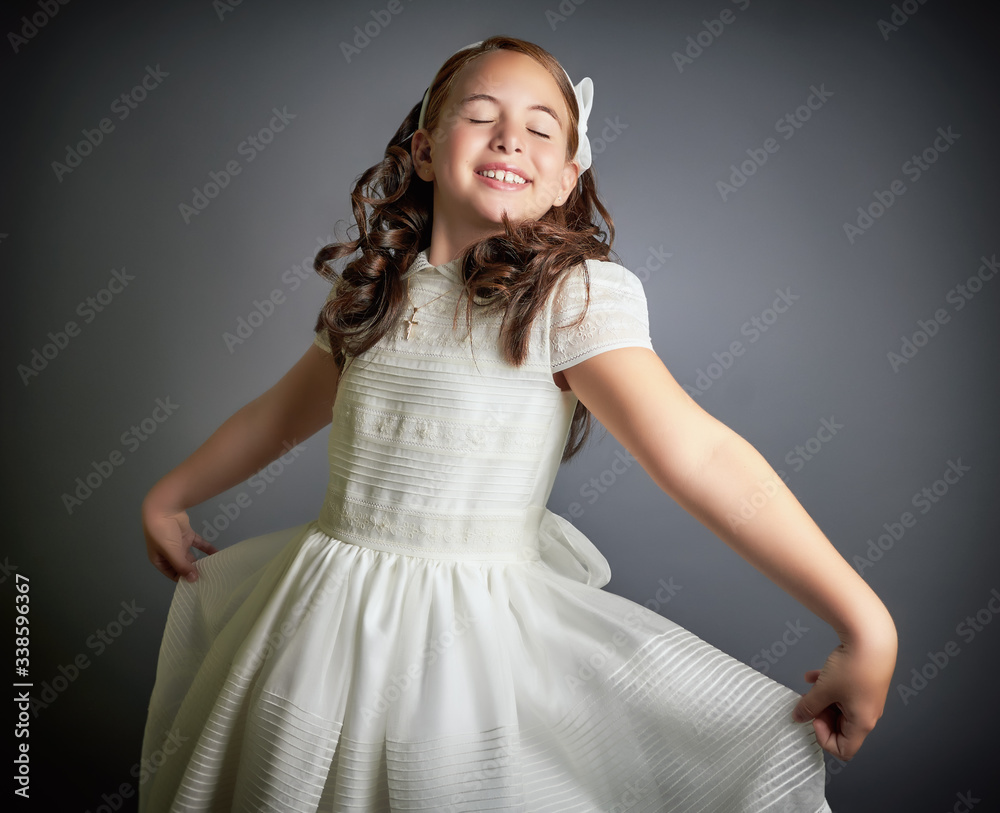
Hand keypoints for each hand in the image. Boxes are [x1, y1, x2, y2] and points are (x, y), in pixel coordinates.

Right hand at [142, 499, 218, 582]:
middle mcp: (168, 553)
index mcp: (159, 560)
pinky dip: (207, 549)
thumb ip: (182, 566)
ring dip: (201, 561)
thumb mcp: (171, 552)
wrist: (164, 507)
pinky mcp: (187, 534)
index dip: (183, 580)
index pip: (172, 574)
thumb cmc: (162, 532)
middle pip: (182, 566)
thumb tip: (193, 580)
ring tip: (214, 569)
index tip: (197, 585)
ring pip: (191, 556)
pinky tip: (217, 554)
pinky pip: (198, 544)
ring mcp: (178, 543)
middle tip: (209, 579)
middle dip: (194, 572)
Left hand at [791, 631, 896, 760]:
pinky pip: (842, 692)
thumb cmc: (852, 667)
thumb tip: (798, 717)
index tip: (814, 718)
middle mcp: (868, 714)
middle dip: (821, 717)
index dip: (824, 738)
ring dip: (822, 700)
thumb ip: (809, 706)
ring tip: (809, 689)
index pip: (844, 750)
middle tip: (809, 702)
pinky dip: (827, 686)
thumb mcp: (824, 690)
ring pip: (839, 708)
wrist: (871, 637)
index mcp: (862, 723)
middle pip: (841, 729)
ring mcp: (866, 698)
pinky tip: (811, 675)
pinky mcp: (863, 682)